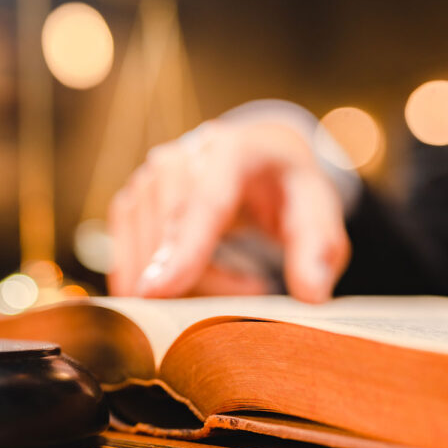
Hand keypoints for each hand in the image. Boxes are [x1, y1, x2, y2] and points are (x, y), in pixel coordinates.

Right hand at [107, 115, 350, 299]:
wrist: (260, 159)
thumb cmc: (289, 190)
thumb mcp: (318, 214)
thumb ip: (317, 252)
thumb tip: (311, 296)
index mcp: (232, 151)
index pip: (202, 206)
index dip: (181, 251)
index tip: (156, 293)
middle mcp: (179, 157)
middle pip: (171, 236)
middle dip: (205, 283)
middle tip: (256, 293)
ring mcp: (147, 179)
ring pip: (146, 253)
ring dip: (190, 286)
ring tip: (241, 282)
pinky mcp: (129, 203)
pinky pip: (132, 259)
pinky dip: (164, 283)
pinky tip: (202, 282)